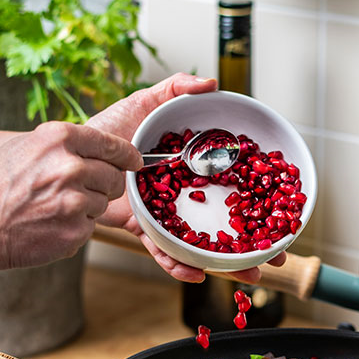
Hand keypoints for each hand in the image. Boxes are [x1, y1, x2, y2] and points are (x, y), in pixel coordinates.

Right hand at [0, 122, 140, 281]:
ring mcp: (76, 201)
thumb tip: (106, 149)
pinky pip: (92, 225)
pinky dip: (77, 226)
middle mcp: (71, 167)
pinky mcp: (77, 230)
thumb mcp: (29, 147)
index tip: (135, 160)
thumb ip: (68, 145)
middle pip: (114, 177)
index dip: (127, 155)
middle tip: (79, 189)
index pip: (112, 145)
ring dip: (88, 206)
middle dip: (104, 184)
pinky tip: (53, 222)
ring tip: (56, 205)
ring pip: (104, 202)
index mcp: (59, 139)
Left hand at [91, 73, 286, 283]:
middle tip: (276, 259)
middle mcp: (186, 197)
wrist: (73, 153)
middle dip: (254, 246)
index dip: (260, 204)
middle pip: (227, 224)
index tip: (284, 220)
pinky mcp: (145, 228)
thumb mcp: (145, 102)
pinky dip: (179, 265)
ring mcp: (167, 215)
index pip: (235, 189)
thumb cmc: (108, 128)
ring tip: (248, 276)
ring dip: (227, 264)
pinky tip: (196, 274)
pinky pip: (164, 251)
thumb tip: (211, 82)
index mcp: (194, 171)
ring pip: (202, 244)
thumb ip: (176, 88)